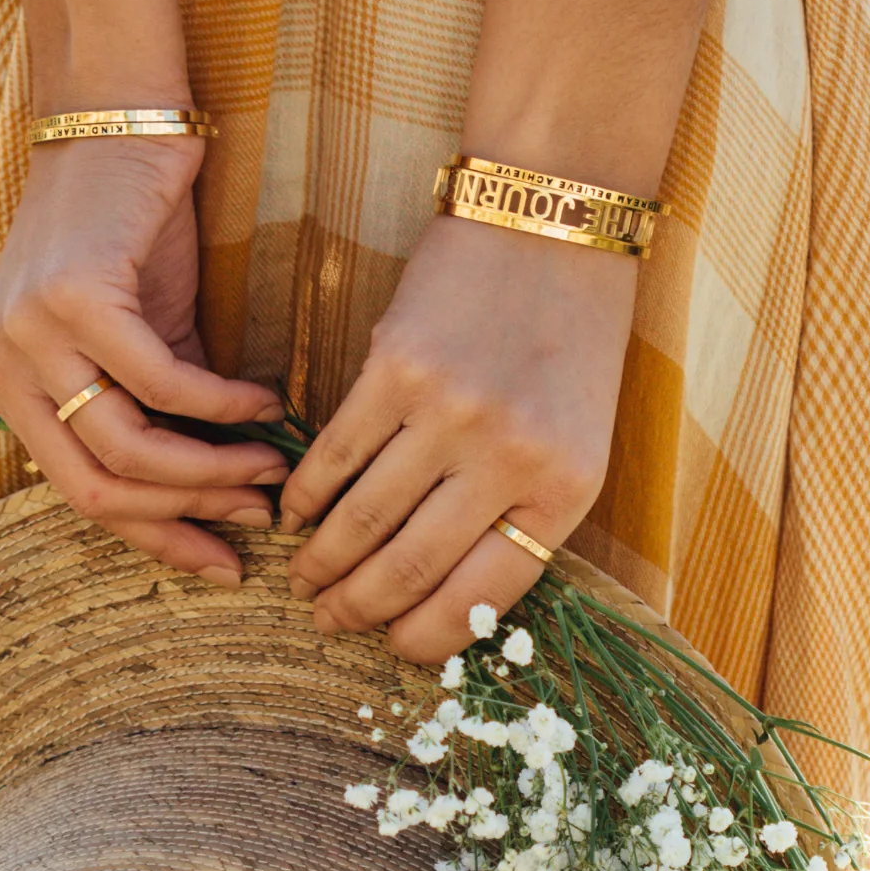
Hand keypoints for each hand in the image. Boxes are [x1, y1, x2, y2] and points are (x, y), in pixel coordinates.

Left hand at [0, 136, 289, 584]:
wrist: (119, 120)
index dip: (156, 536)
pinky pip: (162, 384)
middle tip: (260, 516)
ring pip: (127, 447)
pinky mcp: (76, 299)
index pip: (77, 493)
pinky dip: (222, 406)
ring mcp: (32, 334)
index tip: (222, 560)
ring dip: (211, 469)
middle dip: (187, 515)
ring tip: (271, 466)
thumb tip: (223, 491)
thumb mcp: (139, 336)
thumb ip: (160, 411)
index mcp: (6, 386)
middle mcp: (3, 367)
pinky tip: (264, 404)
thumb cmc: (129, 226)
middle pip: (97, 486)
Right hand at [278, 217, 632, 659]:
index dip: (423, 637)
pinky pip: (335, 456)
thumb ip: (520, 516)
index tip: (391, 646)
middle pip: (409, 568)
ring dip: (321, 562)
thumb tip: (442, 600)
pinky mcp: (393, 367)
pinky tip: (293, 514)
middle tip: (327, 622)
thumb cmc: (569, 342)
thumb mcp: (576, 442)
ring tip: (305, 580)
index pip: (480, 600)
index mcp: (563, 490)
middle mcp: (507, 458)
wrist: (551, 224)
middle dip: (357, 610)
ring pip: (361, 520)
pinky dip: (306, 496)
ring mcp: (447, 412)